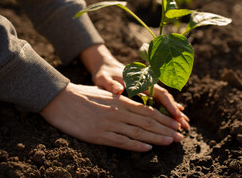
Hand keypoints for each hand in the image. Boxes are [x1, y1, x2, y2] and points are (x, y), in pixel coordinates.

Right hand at [40, 83, 183, 151]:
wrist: (60, 98)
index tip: (176, 124)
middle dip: (166, 129)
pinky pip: (121, 141)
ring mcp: (110, 123)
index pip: (148, 111)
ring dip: (157, 138)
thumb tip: (136, 107)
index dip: (164, 118)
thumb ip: (122, 101)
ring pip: (139, 132)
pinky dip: (136, 145)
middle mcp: (119, 111)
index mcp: (122, 101)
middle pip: (148, 122)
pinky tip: (148, 148)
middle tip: (180, 136)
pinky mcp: (99, 134)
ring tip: (171, 142)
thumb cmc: (83, 95)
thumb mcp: (106, 94)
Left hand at [79, 44, 189, 128]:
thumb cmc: (104, 74)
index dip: (170, 105)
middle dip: (176, 113)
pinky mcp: (146, 93)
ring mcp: (148, 88)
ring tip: (185, 126)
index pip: (160, 93)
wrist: (105, 66)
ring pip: (165, 102)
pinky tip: (175, 119)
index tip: (178, 116)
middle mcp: (148, 84)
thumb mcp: (104, 78)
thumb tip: (119, 90)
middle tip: (186, 126)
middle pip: (167, 99)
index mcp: (141, 80)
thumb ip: (111, 84)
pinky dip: (168, 111)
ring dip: (174, 114)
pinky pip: (160, 103)